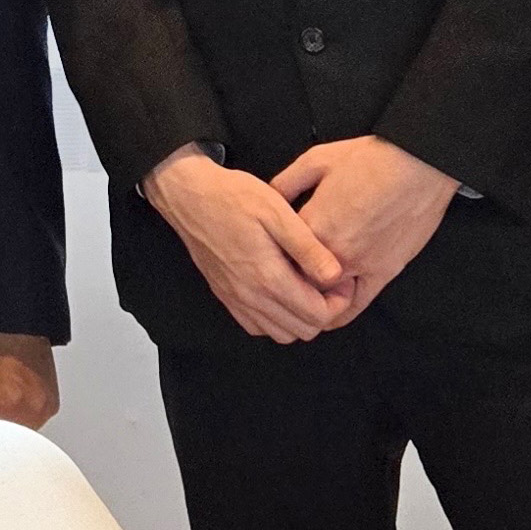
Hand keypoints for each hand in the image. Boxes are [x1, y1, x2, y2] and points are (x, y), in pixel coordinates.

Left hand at [0, 333, 59, 426]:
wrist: (17, 327)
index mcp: (6, 405)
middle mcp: (30, 408)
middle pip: (11, 440)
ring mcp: (44, 407)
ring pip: (26, 433)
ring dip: (13, 426)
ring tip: (2, 404)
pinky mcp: (53, 403)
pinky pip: (37, 421)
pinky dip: (26, 417)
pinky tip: (16, 401)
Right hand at [144, 144, 356, 343]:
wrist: (189, 196)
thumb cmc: (234, 197)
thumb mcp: (277, 212)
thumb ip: (308, 248)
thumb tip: (335, 276)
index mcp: (268, 277)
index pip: (318, 315)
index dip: (339, 301)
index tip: (341, 278)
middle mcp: (250, 297)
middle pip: (303, 330)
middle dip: (324, 311)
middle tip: (329, 281)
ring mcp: (235, 300)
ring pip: (281, 333)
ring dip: (300, 318)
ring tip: (307, 286)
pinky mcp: (225, 296)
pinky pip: (257, 326)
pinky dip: (275, 319)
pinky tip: (280, 292)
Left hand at [269, 135, 458, 313]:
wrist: (418, 165)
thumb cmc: (370, 159)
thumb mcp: (316, 160)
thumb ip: (286, 182)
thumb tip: (269, 198)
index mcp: (311, 224)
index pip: (277, 253)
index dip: (269, 255)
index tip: (264, 254)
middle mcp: (331, 251)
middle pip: (296, 279)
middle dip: (285, 280)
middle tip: (278, 278)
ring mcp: (358, 265)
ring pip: (322, 296)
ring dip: (310, 298)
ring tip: (299, 296)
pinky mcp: (383, 273)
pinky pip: (356, 306)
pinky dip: (339, 314)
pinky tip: (327, 315)